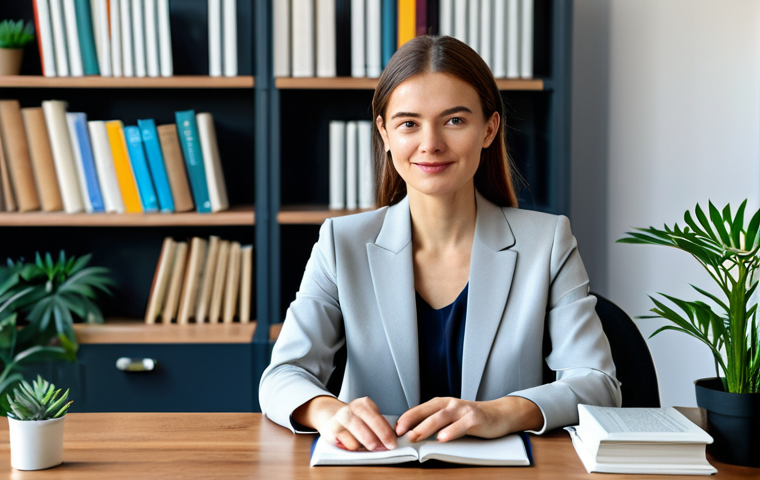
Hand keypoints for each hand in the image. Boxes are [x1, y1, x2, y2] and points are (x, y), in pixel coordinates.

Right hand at [293, 396, 397, 451]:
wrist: (328, 417)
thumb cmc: (353, 421)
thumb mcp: (366, 419)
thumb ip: (378, 427)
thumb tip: (391, 441)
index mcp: (363, 404)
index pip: (377, 416)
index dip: (386, 430)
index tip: (393, 442)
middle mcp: (352, 408)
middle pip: (369, 419)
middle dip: (380, 434)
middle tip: (387, 446)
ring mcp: (341, 418)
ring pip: (356, 427)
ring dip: (366, 439)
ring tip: (373, 447)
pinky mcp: (331, 429)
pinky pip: (344, 437)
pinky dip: (352, 444)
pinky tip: (356, 447)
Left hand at [395, 396, 543, 442]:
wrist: (499, 414)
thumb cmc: (471, 418)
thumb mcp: (450, 418)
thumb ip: (434, 423)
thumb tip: (412, 434)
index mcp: (441, 404)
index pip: (419, 409)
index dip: (405, 418)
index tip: (394, 429)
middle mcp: (450, 404)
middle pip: (427, 412)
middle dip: (411, 421)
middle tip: (400, 433)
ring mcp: (462, 410)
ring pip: (441, 417)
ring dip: (426, 427)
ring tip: (416, 436)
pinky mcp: (475, 418)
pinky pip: (461, 425)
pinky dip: (451, 431)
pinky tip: (442, 438)